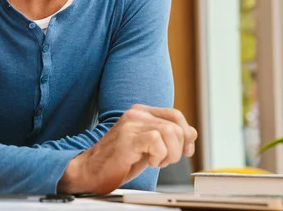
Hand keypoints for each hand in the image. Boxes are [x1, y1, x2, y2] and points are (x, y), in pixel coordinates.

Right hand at [57, 104, 197, 194]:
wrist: (90, 170)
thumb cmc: (118, 160)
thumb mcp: (149, 146)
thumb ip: (168, 137)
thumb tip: (191, 133)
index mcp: (140, 112)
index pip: (176, 115)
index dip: (186, 134)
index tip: (184, 151)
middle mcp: (136, 114)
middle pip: (176, 125)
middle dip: (178, 148)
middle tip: (164, 160)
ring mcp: (130, 124)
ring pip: (169, 131)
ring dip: (169, 153)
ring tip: (155, 161)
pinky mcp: (127, 139)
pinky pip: (156, 140)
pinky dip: (159, 155)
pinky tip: (149, 162)